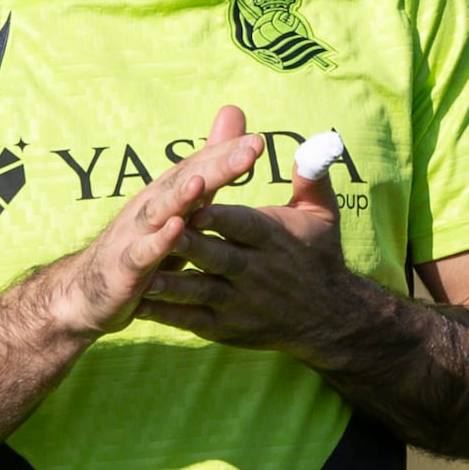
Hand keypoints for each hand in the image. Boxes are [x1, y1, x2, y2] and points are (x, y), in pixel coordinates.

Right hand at [29, 107, 268, 339]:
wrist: (87, 292)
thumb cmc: (142, 247)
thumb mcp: (179, 208)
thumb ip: (207, 169)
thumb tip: (232, 119)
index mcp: (167, 195)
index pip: (200, 166)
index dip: (228, 152)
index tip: (259, 141)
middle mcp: (150, 207)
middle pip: (185, 180)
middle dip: (217, 164)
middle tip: (249, 150)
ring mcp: (134, 235)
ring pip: (160, 210)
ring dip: (180, 196)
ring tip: (203, 182)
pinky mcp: (124, 267)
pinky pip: (142, 253)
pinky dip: (158, 241)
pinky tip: (175, 230)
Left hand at [146, 135, 363, 353]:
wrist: (329, 319)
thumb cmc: (320, 256)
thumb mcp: (323, 215)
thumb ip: (313, 176)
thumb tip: (317, 141)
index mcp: (274, 240)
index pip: (244, 224)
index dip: (219, 215)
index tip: (195, 200)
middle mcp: (256, 272)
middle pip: (218, 257)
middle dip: (189, 245)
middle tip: (161, 231)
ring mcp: (239, 303)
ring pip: (200, 291)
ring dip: (171, 284)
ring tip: (141, 273)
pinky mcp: (226, 327)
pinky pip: (192, 319)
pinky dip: (167, 314)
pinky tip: (139, 303)